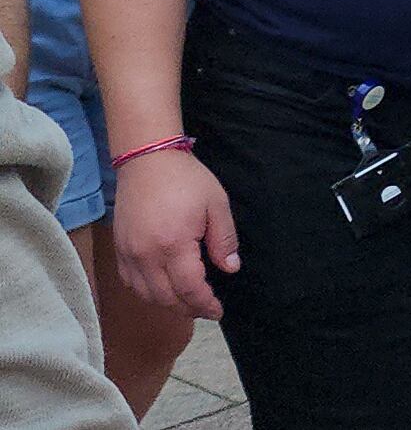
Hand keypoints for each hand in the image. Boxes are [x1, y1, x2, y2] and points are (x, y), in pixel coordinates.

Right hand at [112, 148, 237, 317]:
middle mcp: (146, 255)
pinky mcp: (119, 250)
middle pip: (166, 298)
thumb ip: (223, 240)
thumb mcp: (216, 204)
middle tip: (206, 309)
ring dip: (168, 304)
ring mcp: (129, 254)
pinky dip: (148, 293)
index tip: (218, 311)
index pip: (189, 288)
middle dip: (188, 309)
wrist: (147, 161)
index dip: (204, 304)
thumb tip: (229, 269)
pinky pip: (131, 283)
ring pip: (146, 294)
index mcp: (174, 244)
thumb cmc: (187, 179)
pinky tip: (163, 289)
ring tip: (188, 302)